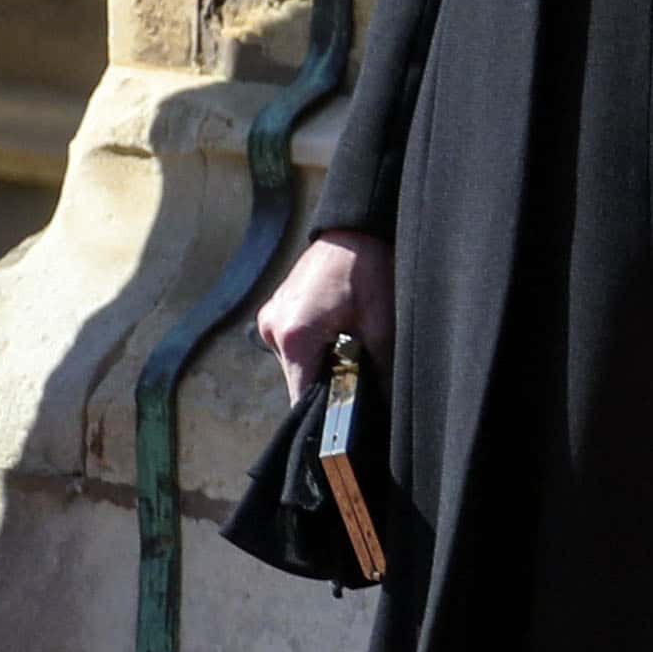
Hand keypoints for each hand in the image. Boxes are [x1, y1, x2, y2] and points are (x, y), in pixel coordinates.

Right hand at [258, 229, 393, 406]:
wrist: (357, 229)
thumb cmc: (370, 271)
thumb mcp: (382, 327)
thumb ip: (377, 374)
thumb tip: (381, 409)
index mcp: (294, 335)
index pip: (300, 400)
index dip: (324, 415)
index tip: (344, 422)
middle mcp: (273, 328)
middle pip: (298, 382)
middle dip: (327, 384)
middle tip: (358, 373)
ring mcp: (270, 317)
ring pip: (297, 363)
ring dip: (322, 363)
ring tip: (350, 342)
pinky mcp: (276, 309)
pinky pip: (295, 343)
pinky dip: (315, 345)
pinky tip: (338, 328)